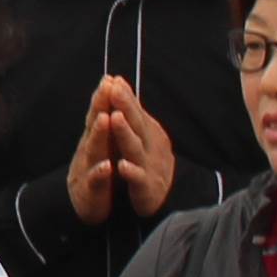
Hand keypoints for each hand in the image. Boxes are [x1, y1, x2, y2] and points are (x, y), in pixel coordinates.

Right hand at [66, 75, 131, 223]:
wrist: (82, 206)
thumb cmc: (97, 172)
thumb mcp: (101, 146)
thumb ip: (105, 125)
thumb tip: (112, 96)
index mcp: (95, 139)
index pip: (99, 113)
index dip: (104, 96)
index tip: (111, 78)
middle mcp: (89, 149)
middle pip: (93, 124)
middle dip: (99, 105)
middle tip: (106, 87)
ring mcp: (87, 168)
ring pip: (93, 149)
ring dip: (99, 134)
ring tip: (105, 119)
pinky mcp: (89, 190)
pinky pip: (95, 181)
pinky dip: (100, 173)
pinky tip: (108, 167)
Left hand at [103, 85, 180, 219]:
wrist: (163, 197)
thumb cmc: (147, 161)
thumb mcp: (141, 134)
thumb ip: (131, 112)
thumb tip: (118, 82)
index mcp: (145, 132)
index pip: (134, 111)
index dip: (124, 96)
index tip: (113, 79)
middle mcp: (149, 146)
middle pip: (136, 124)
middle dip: (125, 106)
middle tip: (114, 89)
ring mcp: (148, 166)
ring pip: (135, 148)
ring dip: (125, 133)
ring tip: (115, 118)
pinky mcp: (146, 188)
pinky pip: (138, 179)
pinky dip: (132, 172)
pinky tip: (122, 166)